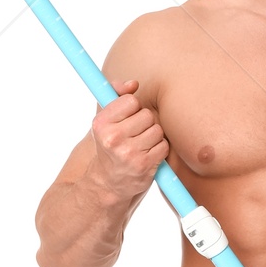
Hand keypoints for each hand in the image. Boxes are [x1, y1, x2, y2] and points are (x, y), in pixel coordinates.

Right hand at [88, 80, 168, 199]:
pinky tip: (148, 155)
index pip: (131, 101)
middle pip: (147, 115)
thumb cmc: (110, 146)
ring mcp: (129, 153)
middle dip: (145, 123)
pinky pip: (163, 146)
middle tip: (135, 135)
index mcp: (101, 124)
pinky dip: (159, 149)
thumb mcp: (106, 120)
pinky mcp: (144, 165)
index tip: (128, 119)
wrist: (109, 182)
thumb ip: (117, 95)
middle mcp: (113, 138)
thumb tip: (133, 84)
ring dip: (153, 137)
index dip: (134, 109)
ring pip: (157, 130)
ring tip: (141, 145)